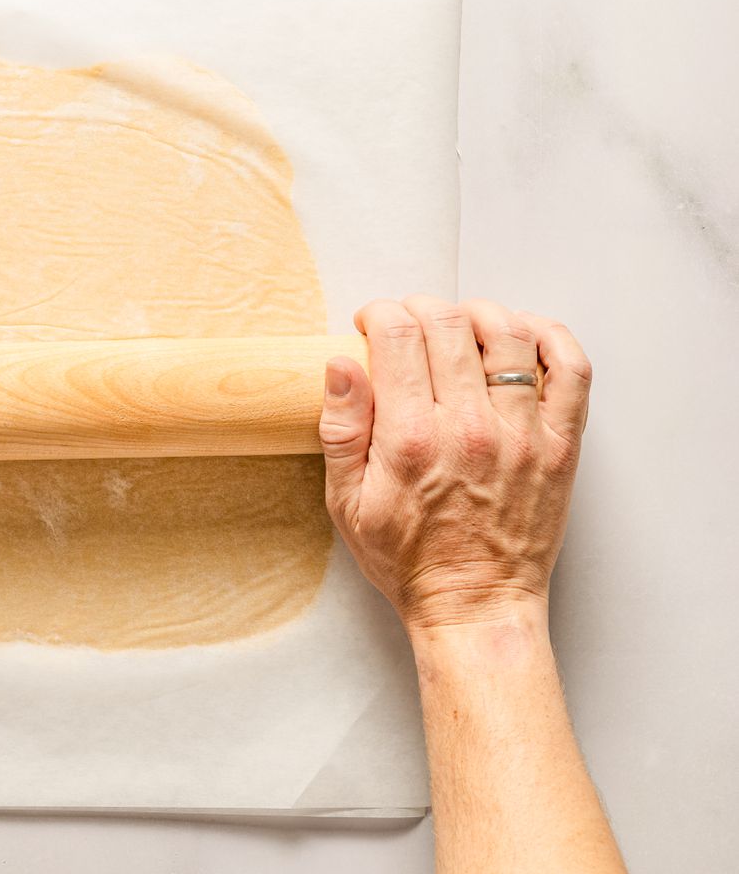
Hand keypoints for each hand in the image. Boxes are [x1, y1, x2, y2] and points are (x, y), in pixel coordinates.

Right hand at [318, 296, 591, 632]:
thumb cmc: (407, 558)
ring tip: (459, 325)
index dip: (379, 314)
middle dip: (420, 308)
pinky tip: (522, 336)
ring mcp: (523, 434)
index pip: (399, 336)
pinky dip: (550, 337)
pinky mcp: (561, 445)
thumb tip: (341, 364)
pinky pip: (571, 369)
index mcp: (411, 439)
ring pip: (509, 333)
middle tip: (407, 323)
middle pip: (449, 324)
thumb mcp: (346, 502)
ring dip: (478, 313)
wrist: (474, 605)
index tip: (370, 324)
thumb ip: (341, 429)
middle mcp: (469, 428)